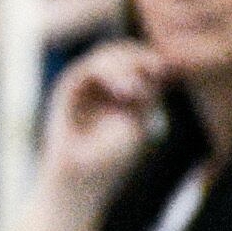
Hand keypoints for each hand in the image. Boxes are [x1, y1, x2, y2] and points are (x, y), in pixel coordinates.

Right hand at [41, 40, 167, 195]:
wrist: (82, 178)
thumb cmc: (113, 157)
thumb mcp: (140, 120)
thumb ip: (146, 90)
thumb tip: (157, 62)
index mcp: (123, 90)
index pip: (137, 60)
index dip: (151, 58)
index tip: (165, 70)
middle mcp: (102, 83)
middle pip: (120, 52)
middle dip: (138, 57)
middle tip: (155, 70)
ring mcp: (83, 85)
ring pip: (104, 56)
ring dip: (124, 65)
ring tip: (136, 90)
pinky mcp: (66, 91)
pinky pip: (86, 69)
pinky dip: (108, 73)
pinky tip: (127, 90)